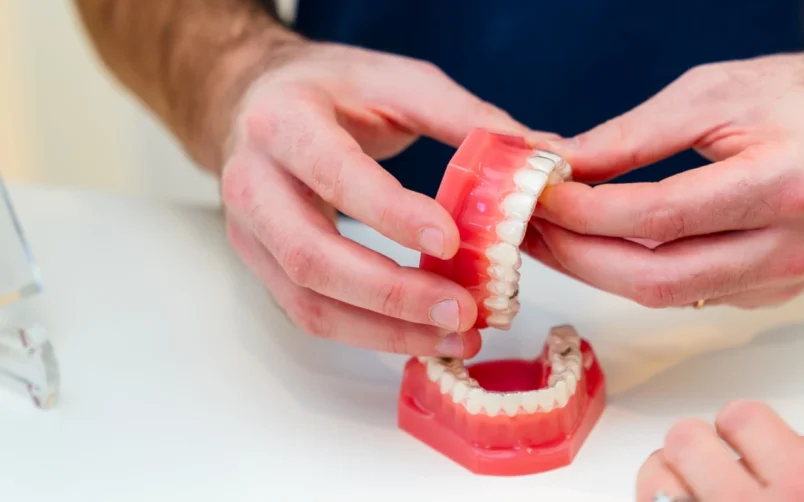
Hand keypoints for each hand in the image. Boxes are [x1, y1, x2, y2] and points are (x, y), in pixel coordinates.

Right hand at [217, 38, 528, 355]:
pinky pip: (312, 314)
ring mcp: (250, 233)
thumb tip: (541, 157)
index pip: (334, 174)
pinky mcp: (263, 267)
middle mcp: (253, 182)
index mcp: (284, 122)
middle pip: (313, 258)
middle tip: (465, 311)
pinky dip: (370, 334)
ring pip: (309, 303)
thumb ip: (465, 117)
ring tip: (457, 337)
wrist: (254, 101)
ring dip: (386, 330)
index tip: (453, 241)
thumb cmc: (332, 89)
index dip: (391, 214)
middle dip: (393, 295)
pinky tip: (424, 335)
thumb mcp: (398, 81)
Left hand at [525, 48, 803, 308]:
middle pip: (657, 279)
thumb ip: (631, 137)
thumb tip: (559, 166)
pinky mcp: (771, 292)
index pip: (661, 217)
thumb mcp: (712, 93)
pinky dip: (635, 271)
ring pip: (667, 295)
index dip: (588, 213)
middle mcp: (789, 247)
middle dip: (579, 257)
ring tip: (551, 234)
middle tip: (528, 228)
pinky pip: (687, 293)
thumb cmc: (799, 97)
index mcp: (785, 185)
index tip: (537, 195)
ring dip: (599, 269)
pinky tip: (601, 244)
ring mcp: (783, 280)